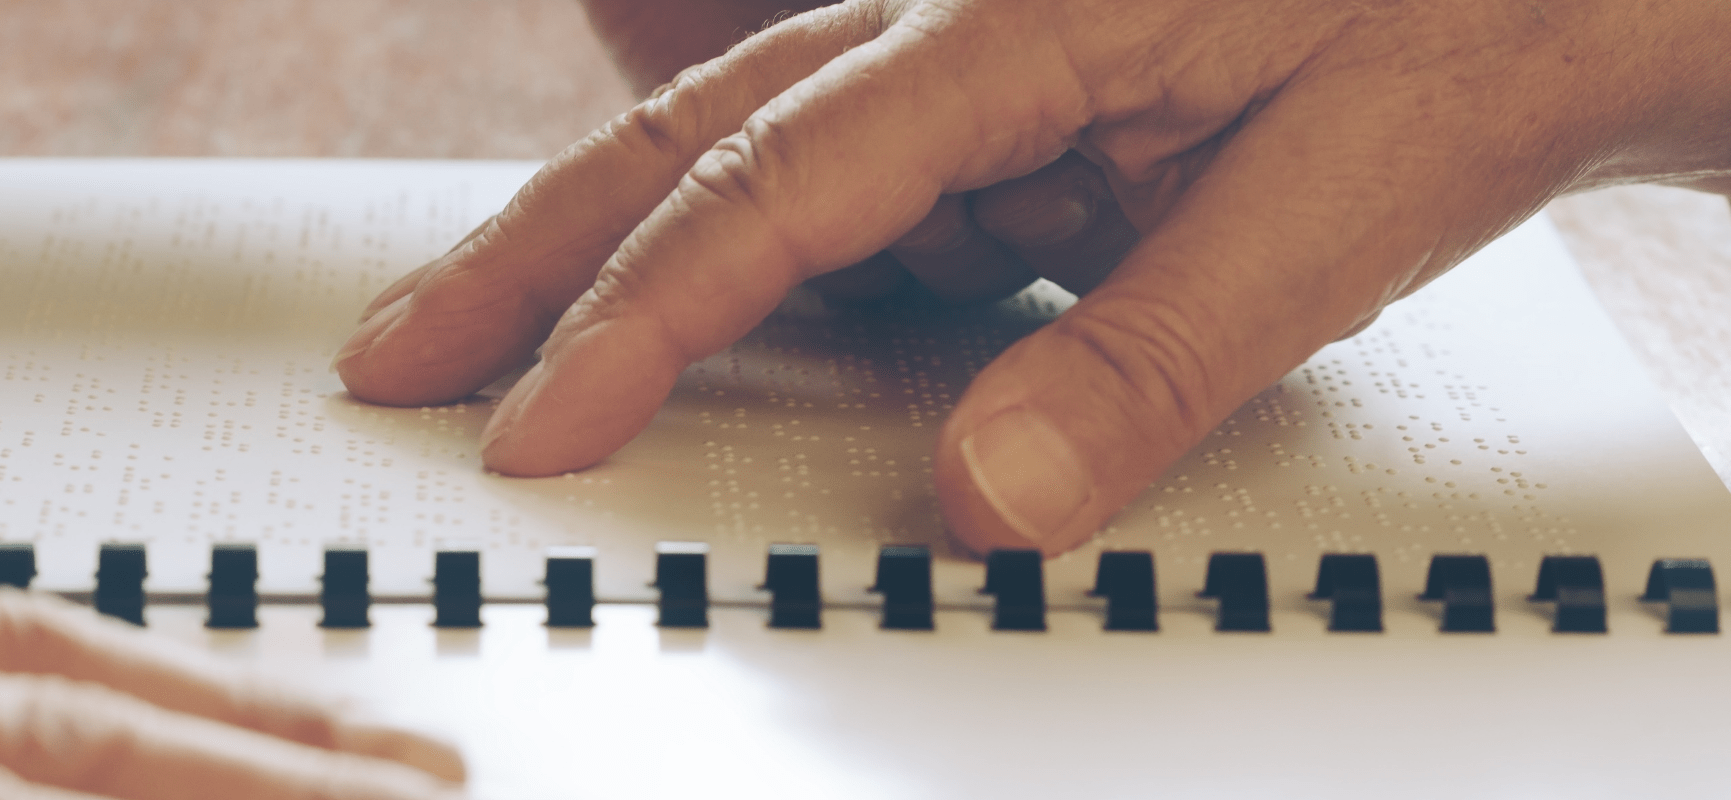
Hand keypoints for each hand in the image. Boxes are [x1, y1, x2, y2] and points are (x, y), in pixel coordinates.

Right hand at [335, 0, 1730, 554]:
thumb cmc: (1448, 40)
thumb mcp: (1331, 211)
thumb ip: (1150, 362)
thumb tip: (980, 503)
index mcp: (1015, 22)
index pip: (779, 183)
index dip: (641, 316)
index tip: (541, 434)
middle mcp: (949, 25)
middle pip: (690, 138)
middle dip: (526, 256)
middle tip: (390, 358)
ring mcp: (957, 69)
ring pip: (730, 164)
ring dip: (597, 267)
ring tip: (479, 360)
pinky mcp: (979, 120)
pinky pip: (822, 206)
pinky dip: (729, 287)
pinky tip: (671, 348)